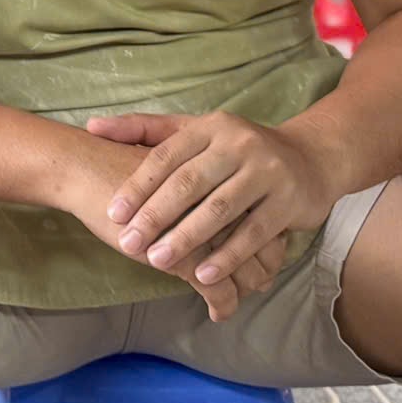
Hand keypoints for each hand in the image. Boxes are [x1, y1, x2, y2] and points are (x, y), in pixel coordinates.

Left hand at [89, 112, 339, 310]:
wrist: (311, 158)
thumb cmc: (236, 150)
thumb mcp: (195, 131)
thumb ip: (144, 130)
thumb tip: (90, 127)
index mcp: (210, 126)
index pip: (166, 155)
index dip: (138, 185)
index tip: (113, 213)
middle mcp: (239, 144)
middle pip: (189, 183)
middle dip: (156, 216)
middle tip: (128, 243)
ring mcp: (267, 171)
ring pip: (219, 209)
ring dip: (187, 239)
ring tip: (158, 262)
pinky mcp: (289, 201)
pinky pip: (253, 233)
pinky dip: (227, 256)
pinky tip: (203, 276)